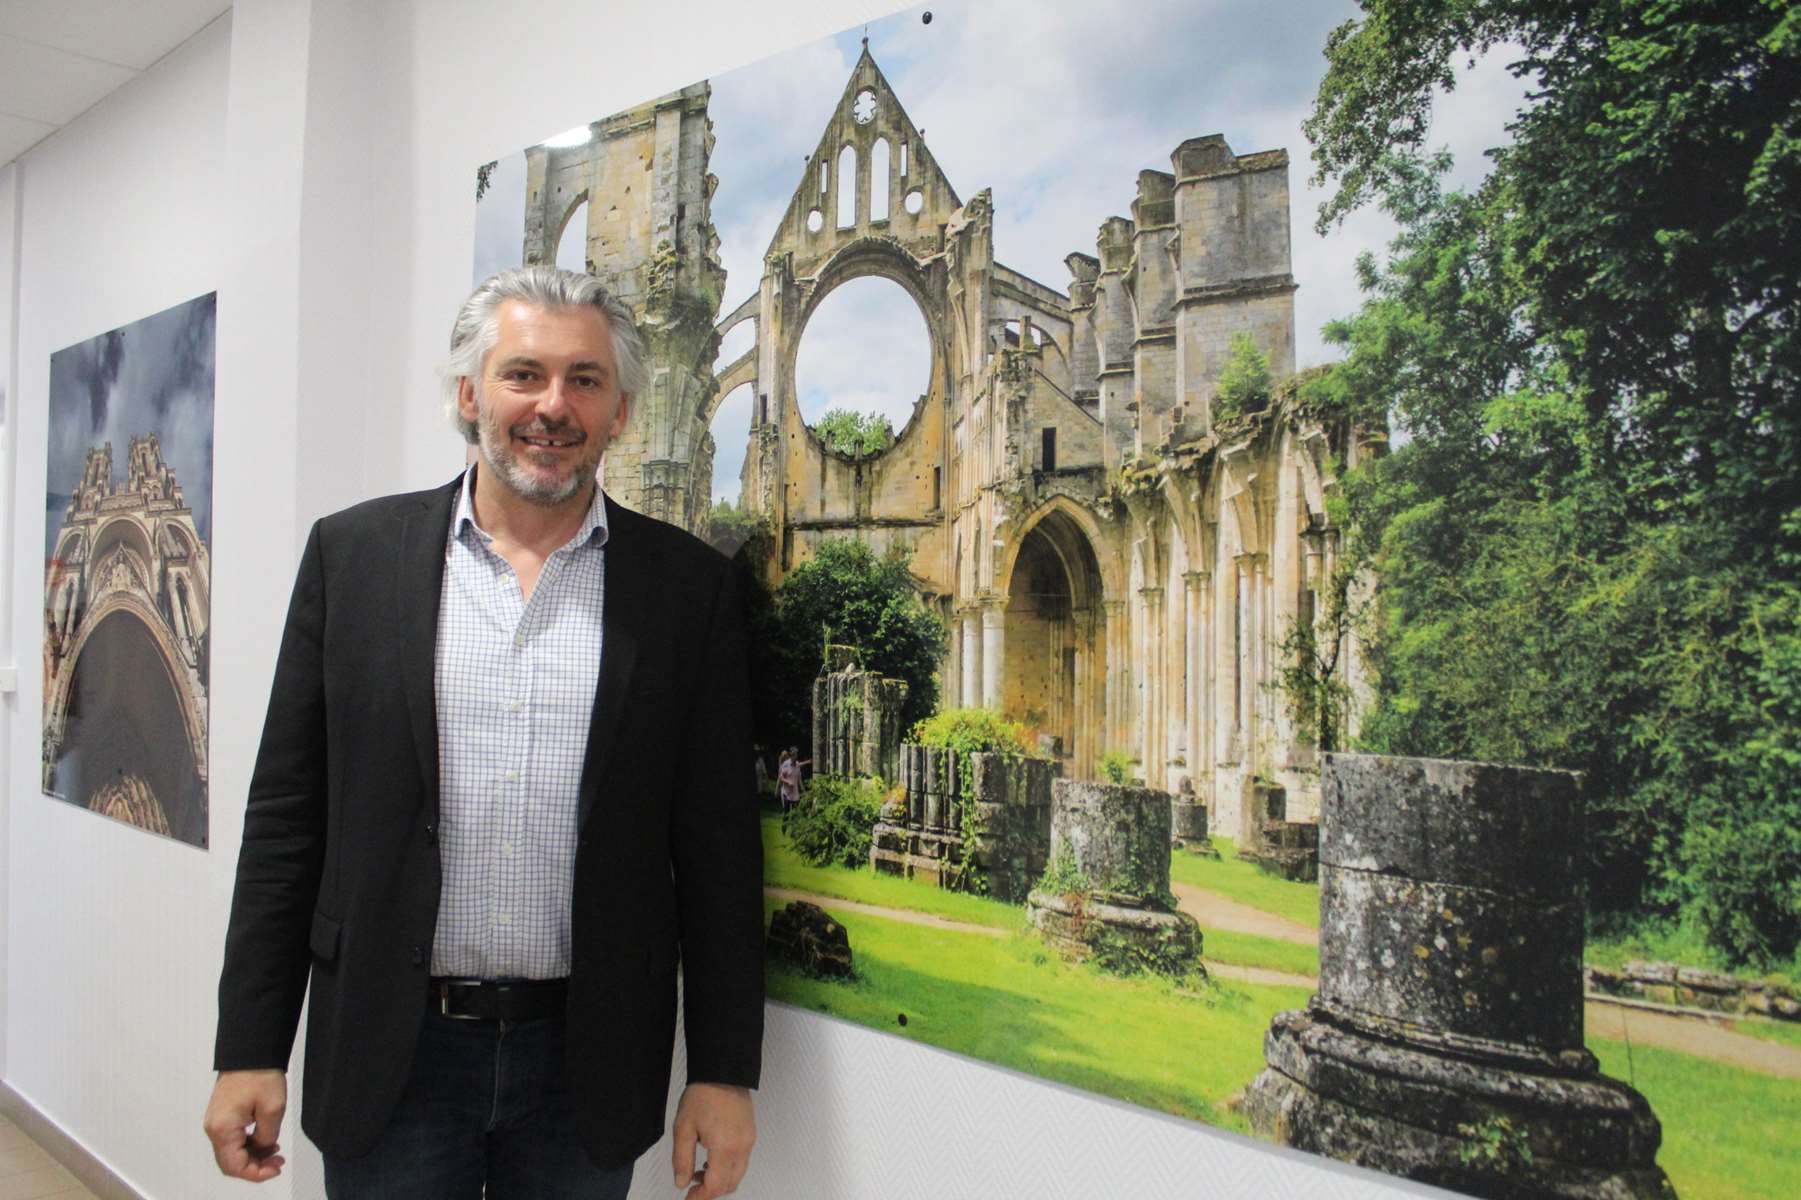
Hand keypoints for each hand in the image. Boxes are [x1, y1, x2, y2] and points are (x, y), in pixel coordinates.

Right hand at [203, 1069, 287, 1181]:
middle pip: (231, 1162)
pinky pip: (232, 1140)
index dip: (256, 1173)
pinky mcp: (221, 1116)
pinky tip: (266, 1140)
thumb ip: (267, 1136)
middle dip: (255, 1166)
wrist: (251, 1050)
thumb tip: (264, 1148)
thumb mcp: (273, 1109)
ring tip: (275, 1152)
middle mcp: (214, 1128)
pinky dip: (248, 1144)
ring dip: (253, 1156)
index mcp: (222, 1128)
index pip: (235, 1166)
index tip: (275, 1168)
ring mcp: (216, 1122)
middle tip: (277, 1162)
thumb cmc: (259, 1073)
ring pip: (232, 1152)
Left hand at [671, 1082, 754, 1197]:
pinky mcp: (750, 1134)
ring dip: (720, 1180)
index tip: (688, 1198)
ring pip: (737, 1174)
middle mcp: (741, 1147)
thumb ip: (682, 1159)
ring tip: (699, 1170)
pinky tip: (712, 1157)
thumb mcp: (683, 1128)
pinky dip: (728, 1168)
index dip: (700, 1197)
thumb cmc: (703, 1094)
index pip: (715, 1186)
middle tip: (692, 1187)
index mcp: (724, 1148)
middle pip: (729, 1184)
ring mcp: (749, 1140)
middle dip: (711, 1191)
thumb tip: (681, 1182)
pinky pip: (742, 1161)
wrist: (723, 1071)